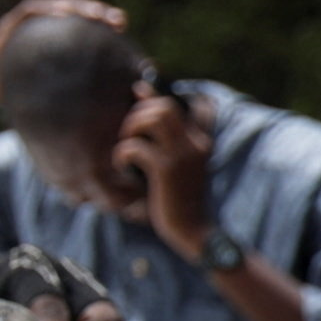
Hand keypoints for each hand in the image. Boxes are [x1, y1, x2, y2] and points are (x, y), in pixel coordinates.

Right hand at [0, 0, 129, 107]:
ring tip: (95, 14)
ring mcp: (27, 21)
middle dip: (96, 8)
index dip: (104, 17)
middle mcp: (44, 24)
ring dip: (77, 5)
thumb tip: (114, 93)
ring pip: (55, 3)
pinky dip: (48, 9)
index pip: (84, 19)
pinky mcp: (11, 23)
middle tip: (115, 19)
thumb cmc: (24, 93)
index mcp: (56, 36)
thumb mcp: (57, 88)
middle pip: (74, 7)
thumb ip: (79, 83)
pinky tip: (64, 14)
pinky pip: (30, 10)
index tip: (122, 26)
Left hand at [113, 87, 218, 257]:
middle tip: (129, 137)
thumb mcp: (179, 167)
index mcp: (198, 141)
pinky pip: (136, 146)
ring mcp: (182, 155)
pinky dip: (122, 154)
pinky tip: (122, 168)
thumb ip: (168, 144)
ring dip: (130, 130)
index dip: (153, 94)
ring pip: (152, 118)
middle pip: (163, 107)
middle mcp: (194, 143)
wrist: (194, 230)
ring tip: (126, 151)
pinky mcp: (166, 170)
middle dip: (137, 114)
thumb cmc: (180, 198)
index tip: (137, 90)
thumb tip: (148, 123)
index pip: (177, 105)